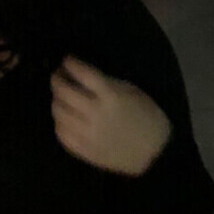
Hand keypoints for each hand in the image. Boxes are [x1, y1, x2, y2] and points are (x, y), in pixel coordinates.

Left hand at [50, 55, 170, 176]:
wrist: (156, 152)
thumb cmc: (147, 116)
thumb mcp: (132, 91)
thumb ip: (106, 83)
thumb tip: (82, 76)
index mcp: (111, 96)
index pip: (83, 74)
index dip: (71, 64)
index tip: (67, 60)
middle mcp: (96, 113)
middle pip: (64, 92)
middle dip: (57, 80)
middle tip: (58, 77)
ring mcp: (88, 134)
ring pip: (59, 113)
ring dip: (56, 101)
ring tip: (60, 97)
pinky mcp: (86, 151)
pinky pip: (62, 135)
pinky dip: (59, 123)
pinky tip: (64, 119)